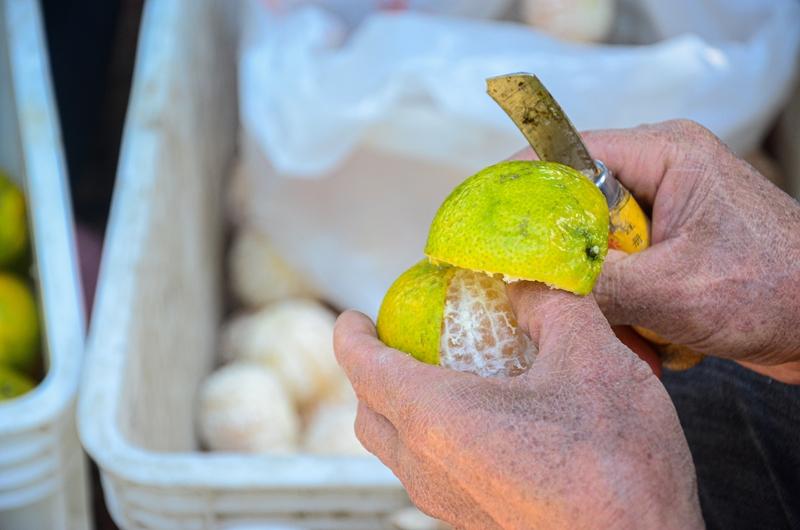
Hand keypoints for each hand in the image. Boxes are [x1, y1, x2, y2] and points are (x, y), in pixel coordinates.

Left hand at [334, 283, 702, 528]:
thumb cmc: (615, 462)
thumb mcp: (592, 358)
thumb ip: (552, 305)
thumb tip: (525, 281)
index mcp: (434, 419)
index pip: (363, 367)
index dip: (350, 336)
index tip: (353, 318)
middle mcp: (425, 467)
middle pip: (368, 412)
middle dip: (371, 372)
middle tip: (398, 343)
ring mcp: (446, 504)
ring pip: (396, 449)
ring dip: (401, 408)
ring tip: (439, 378)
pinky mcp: (473, 523)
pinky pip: (429, 472)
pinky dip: (431, 438)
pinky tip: (482, 420)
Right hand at [535, 120, 799, 382]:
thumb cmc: (775, 292)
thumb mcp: (672, 291)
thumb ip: (594, 283)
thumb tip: (526, 283)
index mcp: (666, 154)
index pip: (568, 151)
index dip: (520, 180)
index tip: (483, 215)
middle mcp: (661, 170)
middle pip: (576, 198)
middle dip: (555, 242)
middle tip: (525, 276)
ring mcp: (666, 207)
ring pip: (593, 235)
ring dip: (589, 276)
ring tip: (596, 309)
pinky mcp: (670, 240)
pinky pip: (618, 259)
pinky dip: (613, 291)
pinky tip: (631, 322)